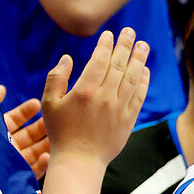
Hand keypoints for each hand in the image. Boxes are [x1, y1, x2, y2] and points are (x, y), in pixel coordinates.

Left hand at [0, 85, 48, 180]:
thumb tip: (2, 88)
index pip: (15, 120)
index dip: (26, 111)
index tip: (37, 103)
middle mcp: (5, 147)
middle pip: (28, 136)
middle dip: (42, 127)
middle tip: (54, 119)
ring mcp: (11, 163)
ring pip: (34, 152)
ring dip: (46, 144)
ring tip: (58, 136)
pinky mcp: (16, 179)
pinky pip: (32, 172)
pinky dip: (41, 165)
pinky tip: (47, 156)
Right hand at [39, 28, 150, 166]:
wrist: (79, 161)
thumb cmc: (60, 132)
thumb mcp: (48, 104)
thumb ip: (56, 78)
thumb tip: (67, 58)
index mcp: (84, 91)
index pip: (99, 61)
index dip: (106, 45)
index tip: (109, 34)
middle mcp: (105, 98)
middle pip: (119, 66)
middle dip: (125, 46)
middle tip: (131, 32)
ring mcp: (119, 109)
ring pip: (133, 78)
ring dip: (139, 60)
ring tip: (143, 46)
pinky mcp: (128, 120)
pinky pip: (139, 96)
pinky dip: (144, 82)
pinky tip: (145, 71)